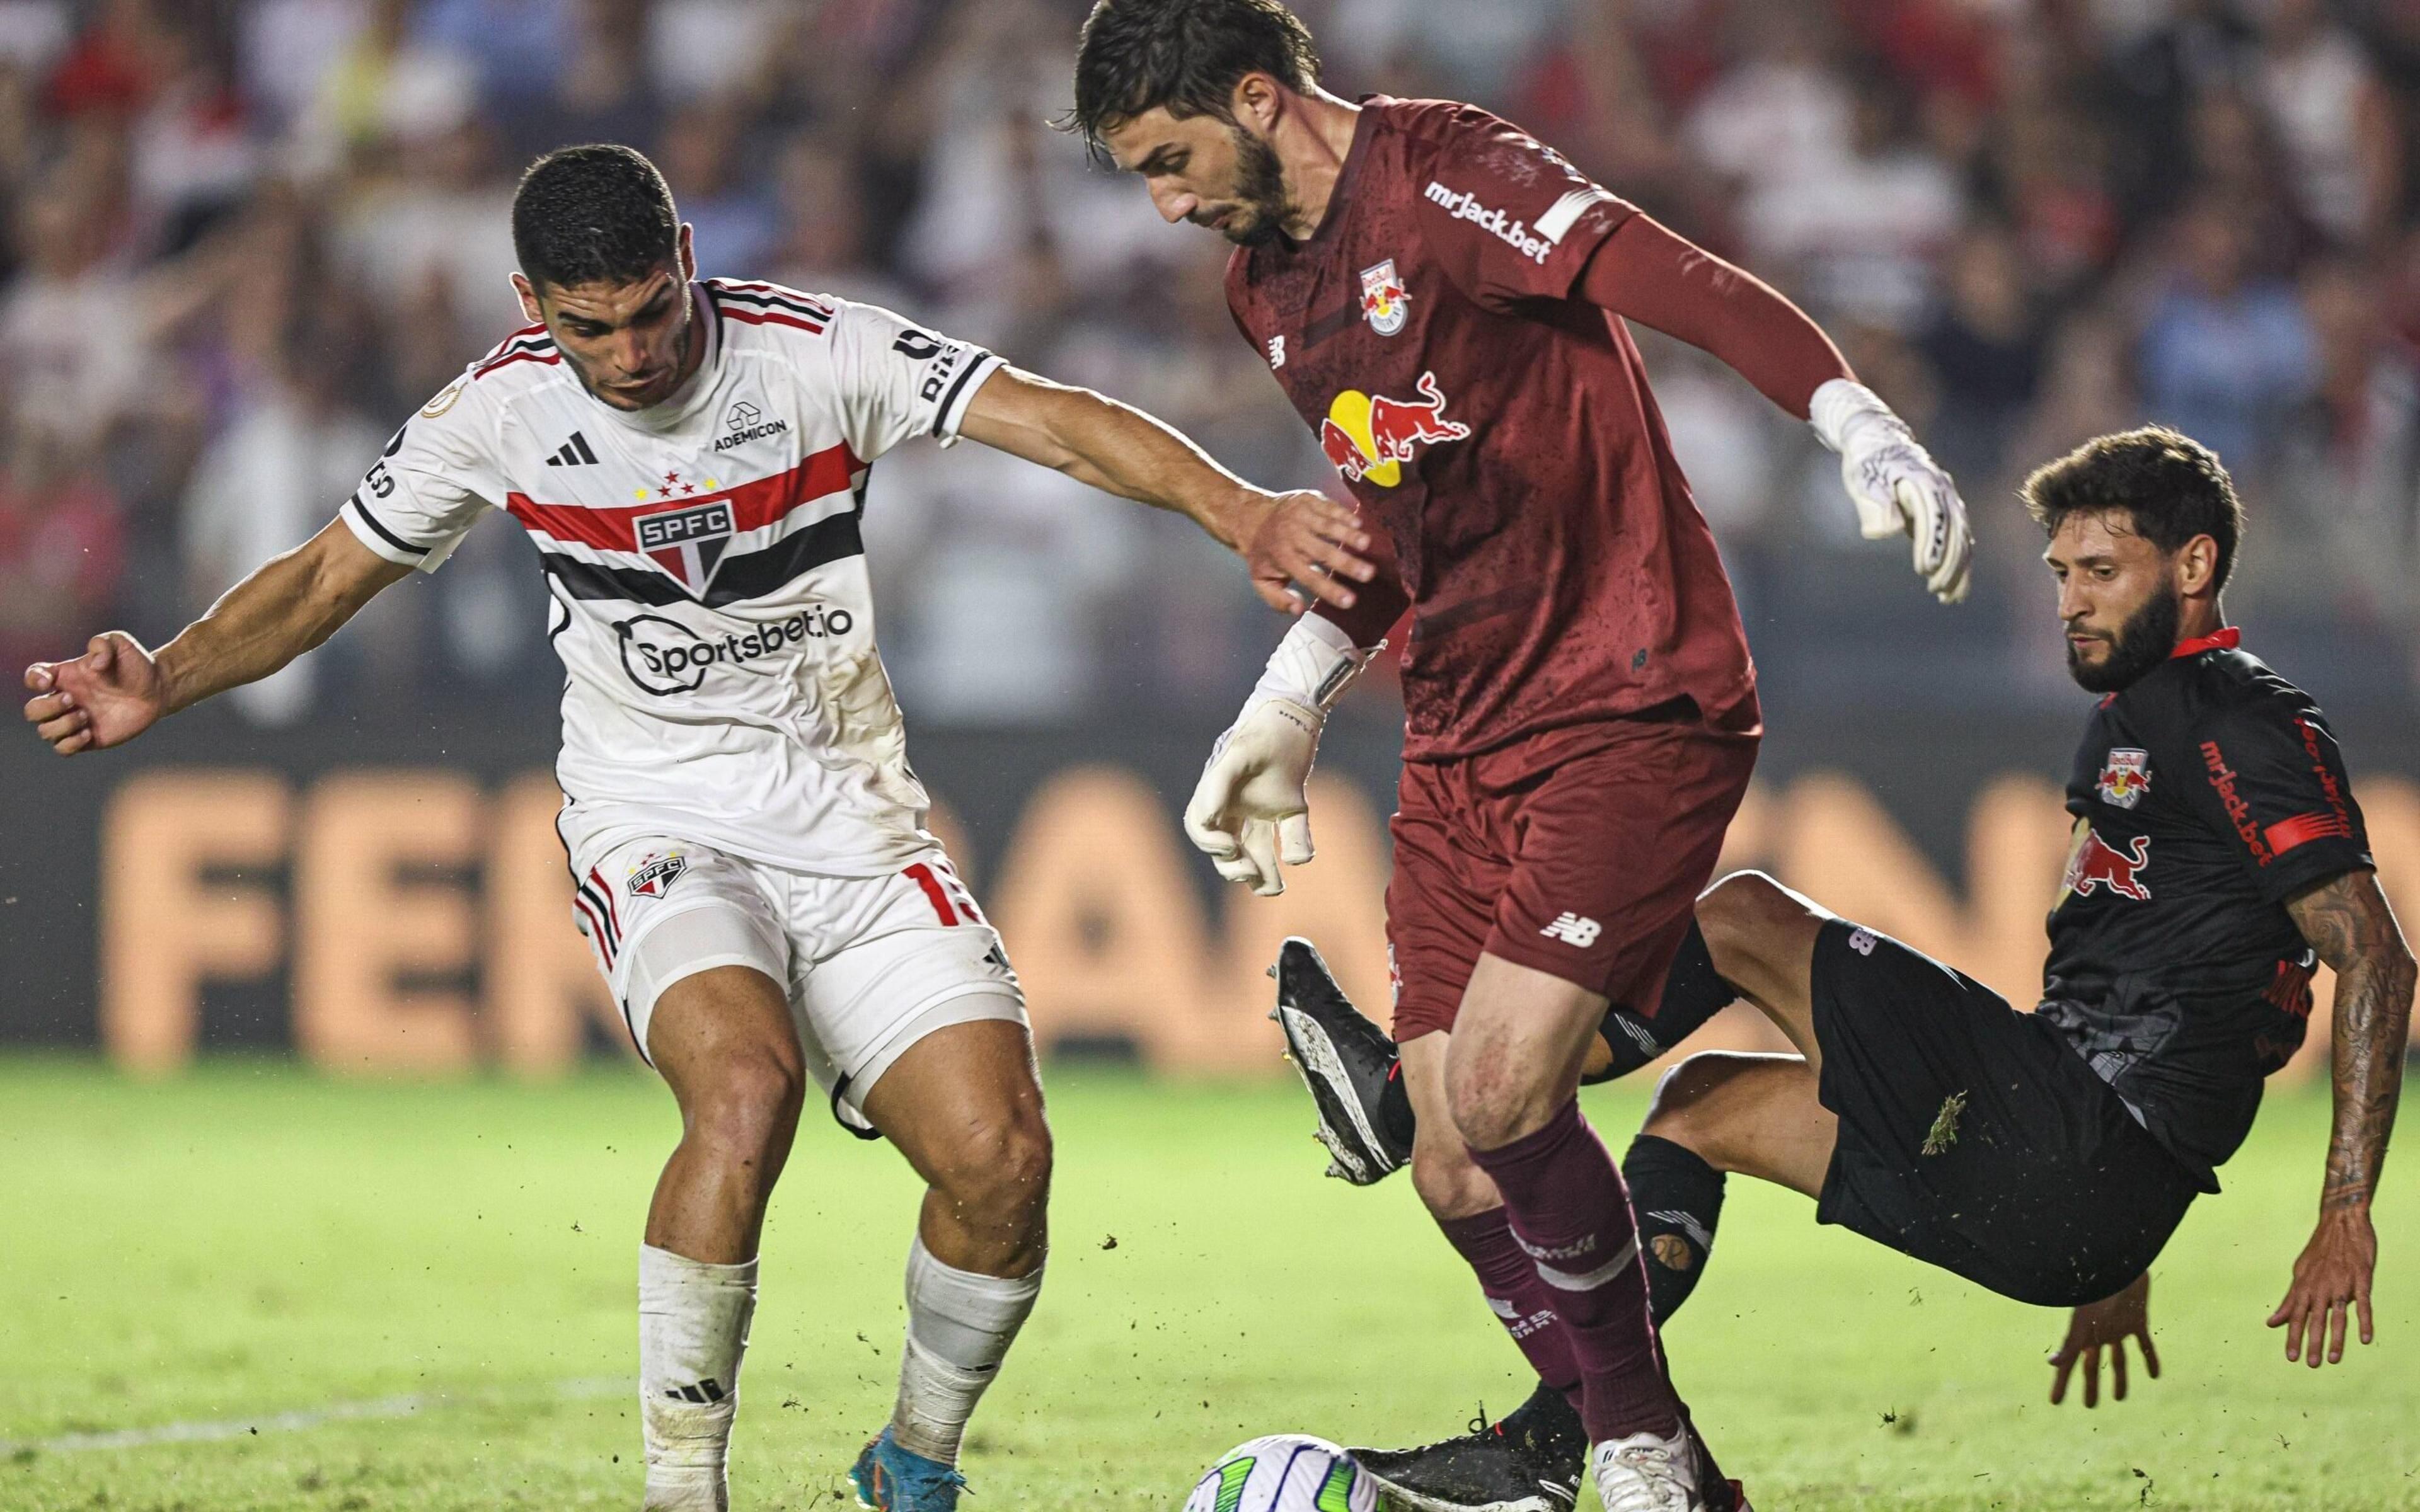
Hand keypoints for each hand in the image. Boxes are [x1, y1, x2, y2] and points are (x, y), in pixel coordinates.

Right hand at [22, 633, 168, 754]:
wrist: (158, 690)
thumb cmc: (136, 665)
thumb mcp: (121, 644)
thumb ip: (102, 644)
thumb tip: (93, 666)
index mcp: (65, 676)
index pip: (33, 677)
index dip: (33, 680)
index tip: (49, 681)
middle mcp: (65, 699)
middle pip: (31, 711)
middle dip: (47, 707)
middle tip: (72, 700)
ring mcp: (75, 720)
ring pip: (45, 731)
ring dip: (61, 725)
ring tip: (87, 716)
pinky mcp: (88, 739)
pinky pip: (62, 748)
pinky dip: (70, 743)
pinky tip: (89, 733)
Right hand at [1183, 699, 1319, 895]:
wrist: (1298, 710)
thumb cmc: (1263, 729)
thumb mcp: (1239, 753)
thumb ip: (1218, 784)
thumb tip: (1207, 819)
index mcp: (1216, 791)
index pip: (1201, 827)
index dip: (1210, 842)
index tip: (1230, 846)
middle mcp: (1236, 803)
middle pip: (1225, 847)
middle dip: (1233, 865)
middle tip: (1249, 871)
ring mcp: (1262, 806)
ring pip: (1254, 850)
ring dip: (1260, 872)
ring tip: (1273, 889)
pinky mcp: (1289, 804)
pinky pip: (1286, 836)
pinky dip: (1292, 852)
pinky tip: (1296, 860)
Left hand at [1236, 490, 1374, 615]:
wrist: (1251, 516)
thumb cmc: (1263, 553)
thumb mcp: (1262, 581)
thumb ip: (1278, 599)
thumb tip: (1299, 609)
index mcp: (1283, 558)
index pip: (1310, 578)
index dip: (1330, 590)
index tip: (1350, 601)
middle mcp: (1292, 536)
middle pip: (1323, 552)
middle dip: (1346, 563)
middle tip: (1368, 574)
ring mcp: (1301, 515)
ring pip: (1328, 526)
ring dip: (1349, 535)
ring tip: (1367, 545)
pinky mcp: (1308, 499)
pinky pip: (1329, 507)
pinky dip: (1344, 514)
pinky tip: (1359, 523)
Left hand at [1839, 430, 1972, 604]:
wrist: (1878, 439)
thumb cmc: (1867, 462)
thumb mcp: (1863, 479)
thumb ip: (1874, 505)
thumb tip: (1885, 532)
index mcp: (1923, 482)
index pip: (1933, 518)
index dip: (1932, 544)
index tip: (1924, 570)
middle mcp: (1942, 491)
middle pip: (1954, 531)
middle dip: (1949, 563)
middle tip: (1936, 590)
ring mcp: (1947, 500)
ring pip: (1962, 538)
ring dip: (1959, 569)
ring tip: (1948, 598)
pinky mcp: (1945, 511)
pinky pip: (1959, 539)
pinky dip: (1959, 564)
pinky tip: (1952, 588)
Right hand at [2049, 1272, 2157, 1406]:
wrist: (2121, 1261)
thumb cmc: (2098, 1287)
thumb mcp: (2082, 1319)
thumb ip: (2068, 1342)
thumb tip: (2050, 1362)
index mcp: (2081, 1334)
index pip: (2068, 1364)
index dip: (2061, 1385)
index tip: (2054, 1403)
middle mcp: (2097, 1333)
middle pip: (2092, 1366)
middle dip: (2091, 1386)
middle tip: (2090, 1405)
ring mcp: (2117, 1327)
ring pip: (2118, 1359)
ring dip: (2119, 1378)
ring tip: (2119, 1398)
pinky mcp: (2137, 1319)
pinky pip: (2144, 1344)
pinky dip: (2149, 1359)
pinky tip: (2155, 1375)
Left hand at [2268, 1207, 2377, 1367]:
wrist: (2341, 1221)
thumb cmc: (2320, 1250)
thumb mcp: (2300, 1272)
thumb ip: (2289, 1299)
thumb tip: (2272, 1322)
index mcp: (2304, 1284)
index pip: (2296, 1315)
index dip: (2292, 1336)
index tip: (2291, 1357)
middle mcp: (2320, 1286)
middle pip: (2314, 1319)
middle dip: (2311, 1342)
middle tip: (2310, 1364)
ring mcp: (2342, 1283)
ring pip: (2337, 1315)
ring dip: (2336, 1339)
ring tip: (2334, 1359)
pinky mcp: (2362, 1279)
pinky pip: (2364, 1304)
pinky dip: (2364, 1321)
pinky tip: (2365, 1339)